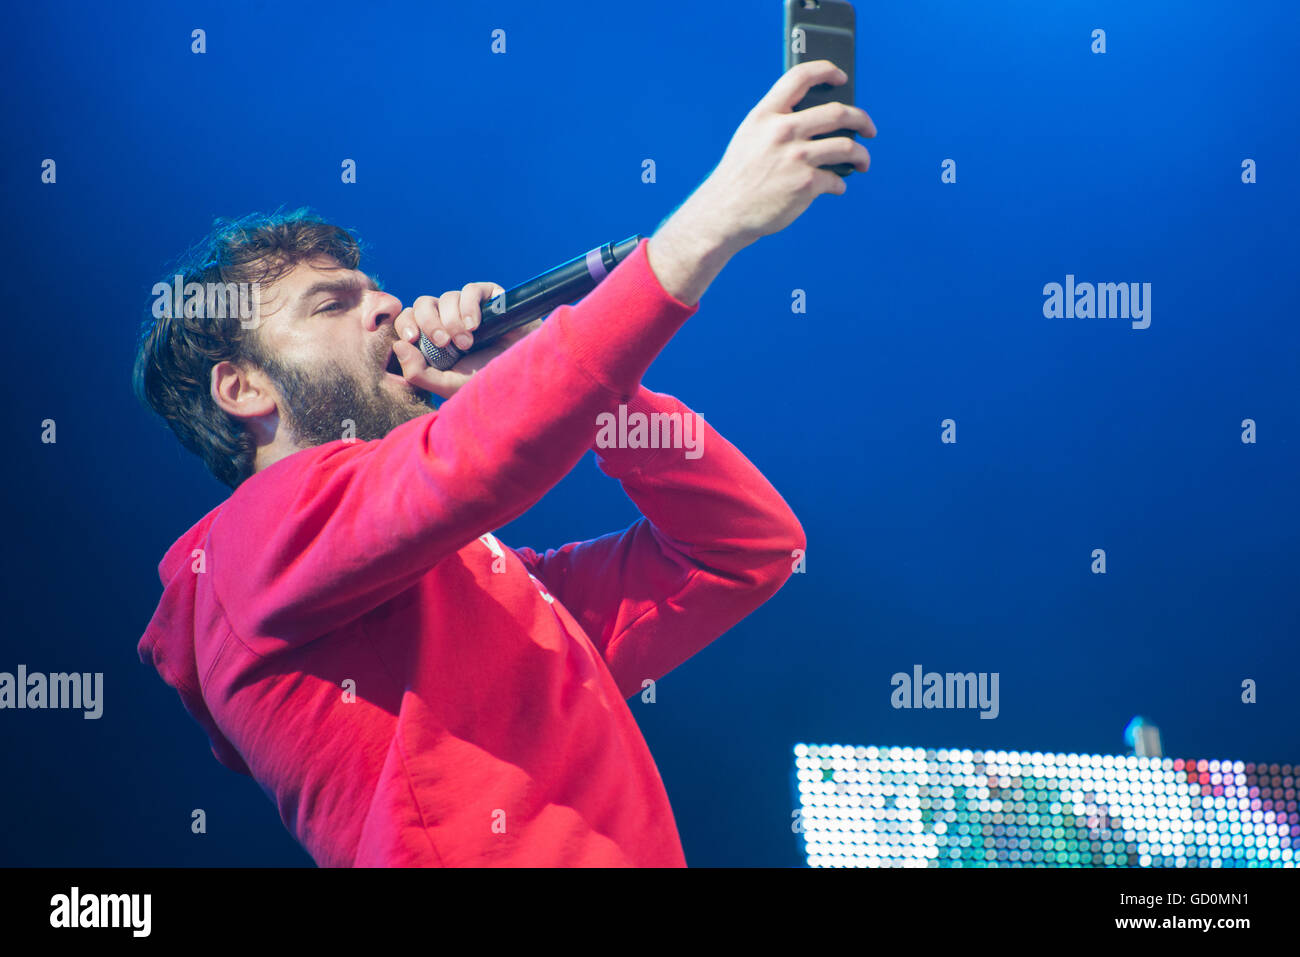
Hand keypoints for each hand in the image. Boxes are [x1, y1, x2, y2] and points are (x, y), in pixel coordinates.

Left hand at [390, 283, 541, 399]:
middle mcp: (449, 320)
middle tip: (444, 342)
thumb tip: (398, 346)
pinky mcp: (490, 298)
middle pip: (424, 303)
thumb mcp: (447, 386)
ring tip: (468, 343)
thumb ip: (417, 373)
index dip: (405, 323)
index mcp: (434, 339)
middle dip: (429, 322)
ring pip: (446, 298)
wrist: (522, 376)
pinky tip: (475, 325)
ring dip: (453, 320)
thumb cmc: (486, 383)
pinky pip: (470, 290)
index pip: (409, 319)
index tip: (410, 339)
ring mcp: (469, 308)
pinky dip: (469, 305)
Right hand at [647, 60, 875, 305]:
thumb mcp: (750, 138)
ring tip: (863, 162)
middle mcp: (783, 131)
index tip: (842, 78)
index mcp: (766, 115)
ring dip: (861, 155)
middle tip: (869, 128)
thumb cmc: (741, 177)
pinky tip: (835, 187)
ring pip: (847, 146)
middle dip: (862, 119)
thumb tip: (821, 120)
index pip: (800, 77)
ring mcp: (797, 157)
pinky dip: (840, 185)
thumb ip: (777, 123)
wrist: (725, 214)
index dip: (826, 71)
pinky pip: (837, 180)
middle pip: (838, 112)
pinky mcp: (806, 184)